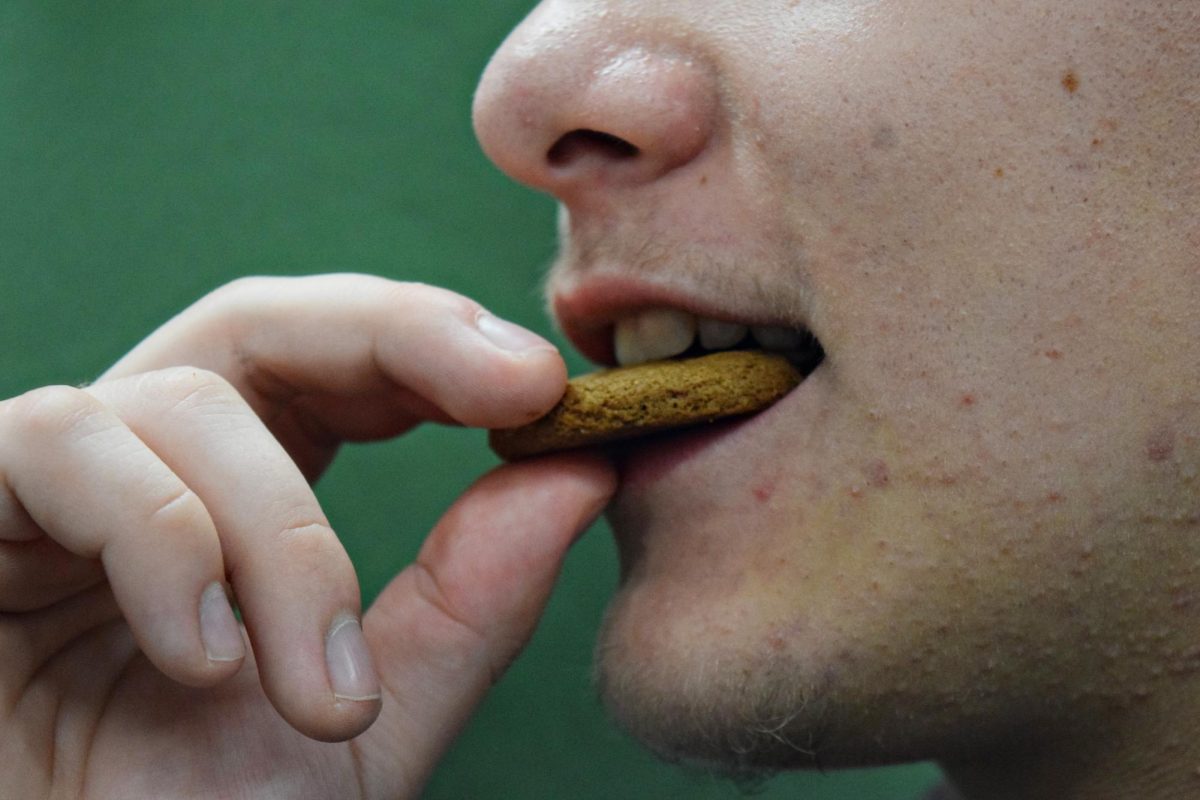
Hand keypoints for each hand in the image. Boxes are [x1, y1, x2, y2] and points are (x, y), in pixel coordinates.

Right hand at [0, 274, 616, 797]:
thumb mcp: (369, 720)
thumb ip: (471, 600)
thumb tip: (584, 471)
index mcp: (239, 501)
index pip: (341, 365)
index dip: (441, 342)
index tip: (546, 382)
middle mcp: (145, 471)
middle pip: (265, 322)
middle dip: (402, 337)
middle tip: (515, 388)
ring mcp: (46, 487)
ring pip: (188, 400)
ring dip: (283, 536)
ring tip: (319, 691)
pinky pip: (61, 441)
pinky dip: (160, 536)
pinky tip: (197, 657)